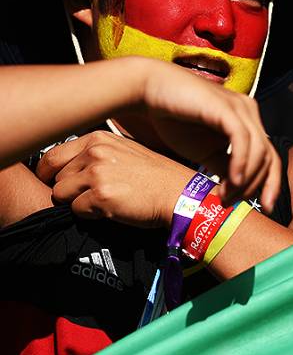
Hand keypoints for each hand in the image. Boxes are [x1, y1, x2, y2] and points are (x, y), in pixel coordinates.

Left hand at [36, 131, 195, 228]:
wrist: (180, 195)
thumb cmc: (157, 177)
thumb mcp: (125, 151)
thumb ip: (95, 153)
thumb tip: (66, 168)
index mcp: (99, 138)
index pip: (52, 156)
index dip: (51, 174)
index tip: (58, 183)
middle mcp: (95, 152)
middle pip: (56, 177)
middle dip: (68, 190)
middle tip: (91, 196)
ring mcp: (97, 173)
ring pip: (61, 195)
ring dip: (78, 203)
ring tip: (105, 202)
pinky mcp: (101, 196)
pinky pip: (76, 211)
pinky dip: (90, 215)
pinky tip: (112, 210)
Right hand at [126, 57, 279, 210]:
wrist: (149, 92)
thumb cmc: (175, 120)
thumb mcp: (205, 152)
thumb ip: (224, 167)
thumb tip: (236, 189)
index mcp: (248, 123)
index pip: (270, 158)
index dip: (271, 185)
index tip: (264, 208)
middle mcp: (249, 113)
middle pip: (269, 158)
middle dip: (255, 187)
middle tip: (231, 203)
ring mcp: (240, 108)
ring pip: (259, 151)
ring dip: (245, 180)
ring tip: (225, 195)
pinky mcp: (226, 107)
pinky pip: (242, 139)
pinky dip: (240, 163)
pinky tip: (231, 180)